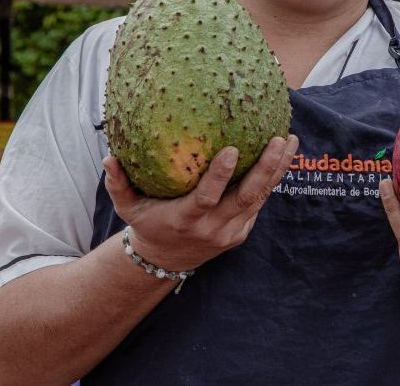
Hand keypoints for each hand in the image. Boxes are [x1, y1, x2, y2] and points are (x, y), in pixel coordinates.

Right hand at [103, 134, 298, 271]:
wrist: (166, 260)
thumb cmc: (147, 223)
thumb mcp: (127, 208)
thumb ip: (118, 184)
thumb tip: (108, 156)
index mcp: (186, 220)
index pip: (207, 198)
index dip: (220, 176)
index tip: (233, 149)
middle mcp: (213, 228)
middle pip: (245, 198)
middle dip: (265, 169)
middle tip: (278, 139)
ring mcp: (231, 232)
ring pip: (260, 199)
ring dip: (278, 170)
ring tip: (290, 139)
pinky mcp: (242, 231)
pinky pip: (260, 202)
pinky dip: (273, 178)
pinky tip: (284, 152)